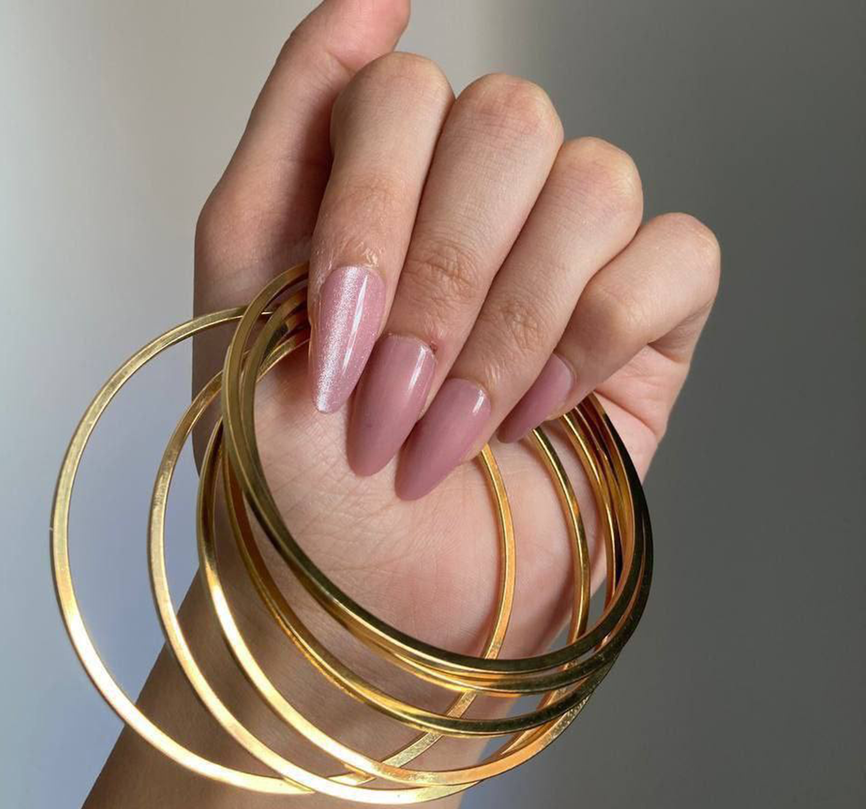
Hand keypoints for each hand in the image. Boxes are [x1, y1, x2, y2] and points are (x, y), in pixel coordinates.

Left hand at [193, 0, 719, 668]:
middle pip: (511, 122)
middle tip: (391, 401)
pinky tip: (544, 411)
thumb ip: (292, 131)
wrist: (367, 603)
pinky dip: (599, 338)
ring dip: (511, 328)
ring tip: (458, 429)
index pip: (406, 92)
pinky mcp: (643, 329)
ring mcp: (569, 263)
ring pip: (595, 184)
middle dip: (442, 283)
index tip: (338, 329)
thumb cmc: (294, 474)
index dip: (371, 209)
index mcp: (384, 187)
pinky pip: (677, 256)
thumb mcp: (244, 291)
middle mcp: (481, 207)